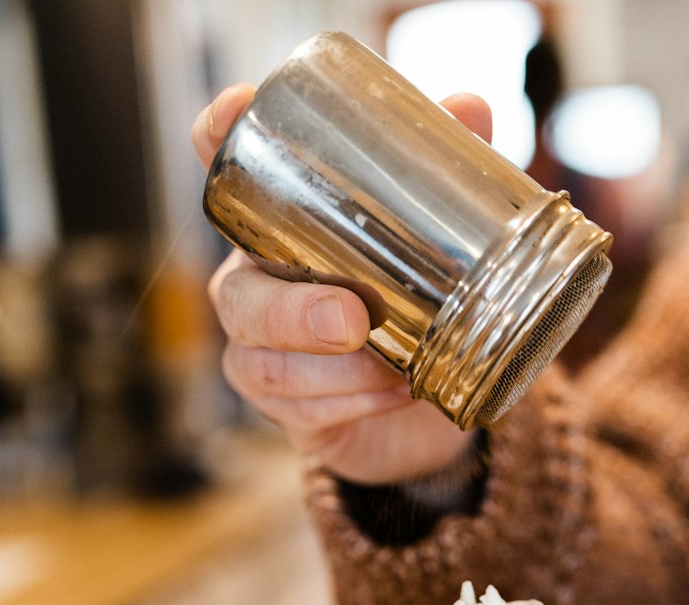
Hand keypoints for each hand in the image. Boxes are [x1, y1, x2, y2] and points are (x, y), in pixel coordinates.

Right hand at [191, 85, 491, 484]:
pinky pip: (305, 411)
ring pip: (268, 365)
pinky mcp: (290, 414)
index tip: (234, 110)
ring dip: (337, 370)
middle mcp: (253, 289)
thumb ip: (444, 182)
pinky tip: (395, 393)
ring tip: (396, 367)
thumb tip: (472, 106)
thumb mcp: (433, 242)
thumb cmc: (408, 307)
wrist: (418, 411)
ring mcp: (262, 355)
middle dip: (292, 312)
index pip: (228, 175)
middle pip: (240, 296)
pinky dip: (356, 402)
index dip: (217, 141)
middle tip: (354, 317)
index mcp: (275, 232)